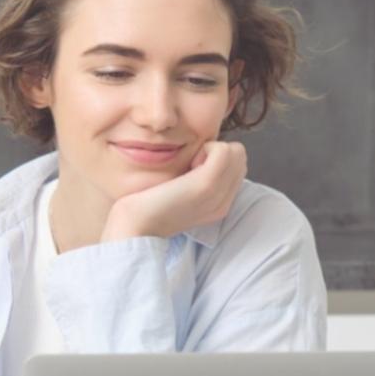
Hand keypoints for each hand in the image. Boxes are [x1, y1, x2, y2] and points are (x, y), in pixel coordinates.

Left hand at [101, 141, 246, 242]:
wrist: (134, 228)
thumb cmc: (147, 206)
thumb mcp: (179, 193)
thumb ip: (196, 178)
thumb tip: (202, 154)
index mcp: (219, 206)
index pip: (237, 167)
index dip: (215, 159)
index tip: (190, 170)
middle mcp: (223, 203)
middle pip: (240, 157)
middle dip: (216, 152)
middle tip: (189, 167)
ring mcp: (218, 195)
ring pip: (236, 152)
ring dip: (211, 149)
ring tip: (189, 166)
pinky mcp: (207, 185)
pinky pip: (225, 150)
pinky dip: (208, 147)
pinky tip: (189, 163)